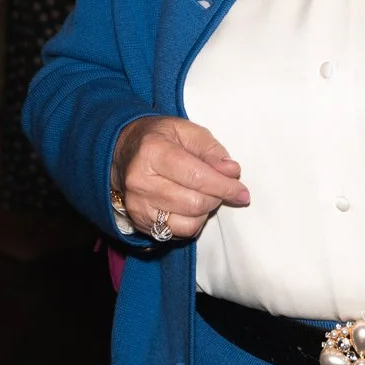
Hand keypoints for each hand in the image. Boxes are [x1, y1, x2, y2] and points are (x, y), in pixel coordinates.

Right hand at [110, 116, 247, 241]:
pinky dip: (193, 222)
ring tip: (203, 194)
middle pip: (194, 203)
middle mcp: (140, 182)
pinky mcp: (139, 222)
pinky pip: (178, 233)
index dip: (224, 186)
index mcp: (153, 152)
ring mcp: (138, 205)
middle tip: (221, 188)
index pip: (197, 177)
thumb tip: (232, 172)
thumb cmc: (159, 138)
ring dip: (205, 211)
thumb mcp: (185, 131)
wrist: (122, 151)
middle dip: (217, 198)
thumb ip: (211, 150)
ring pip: (188, 223)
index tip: (242, 192)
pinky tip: (190, 206)